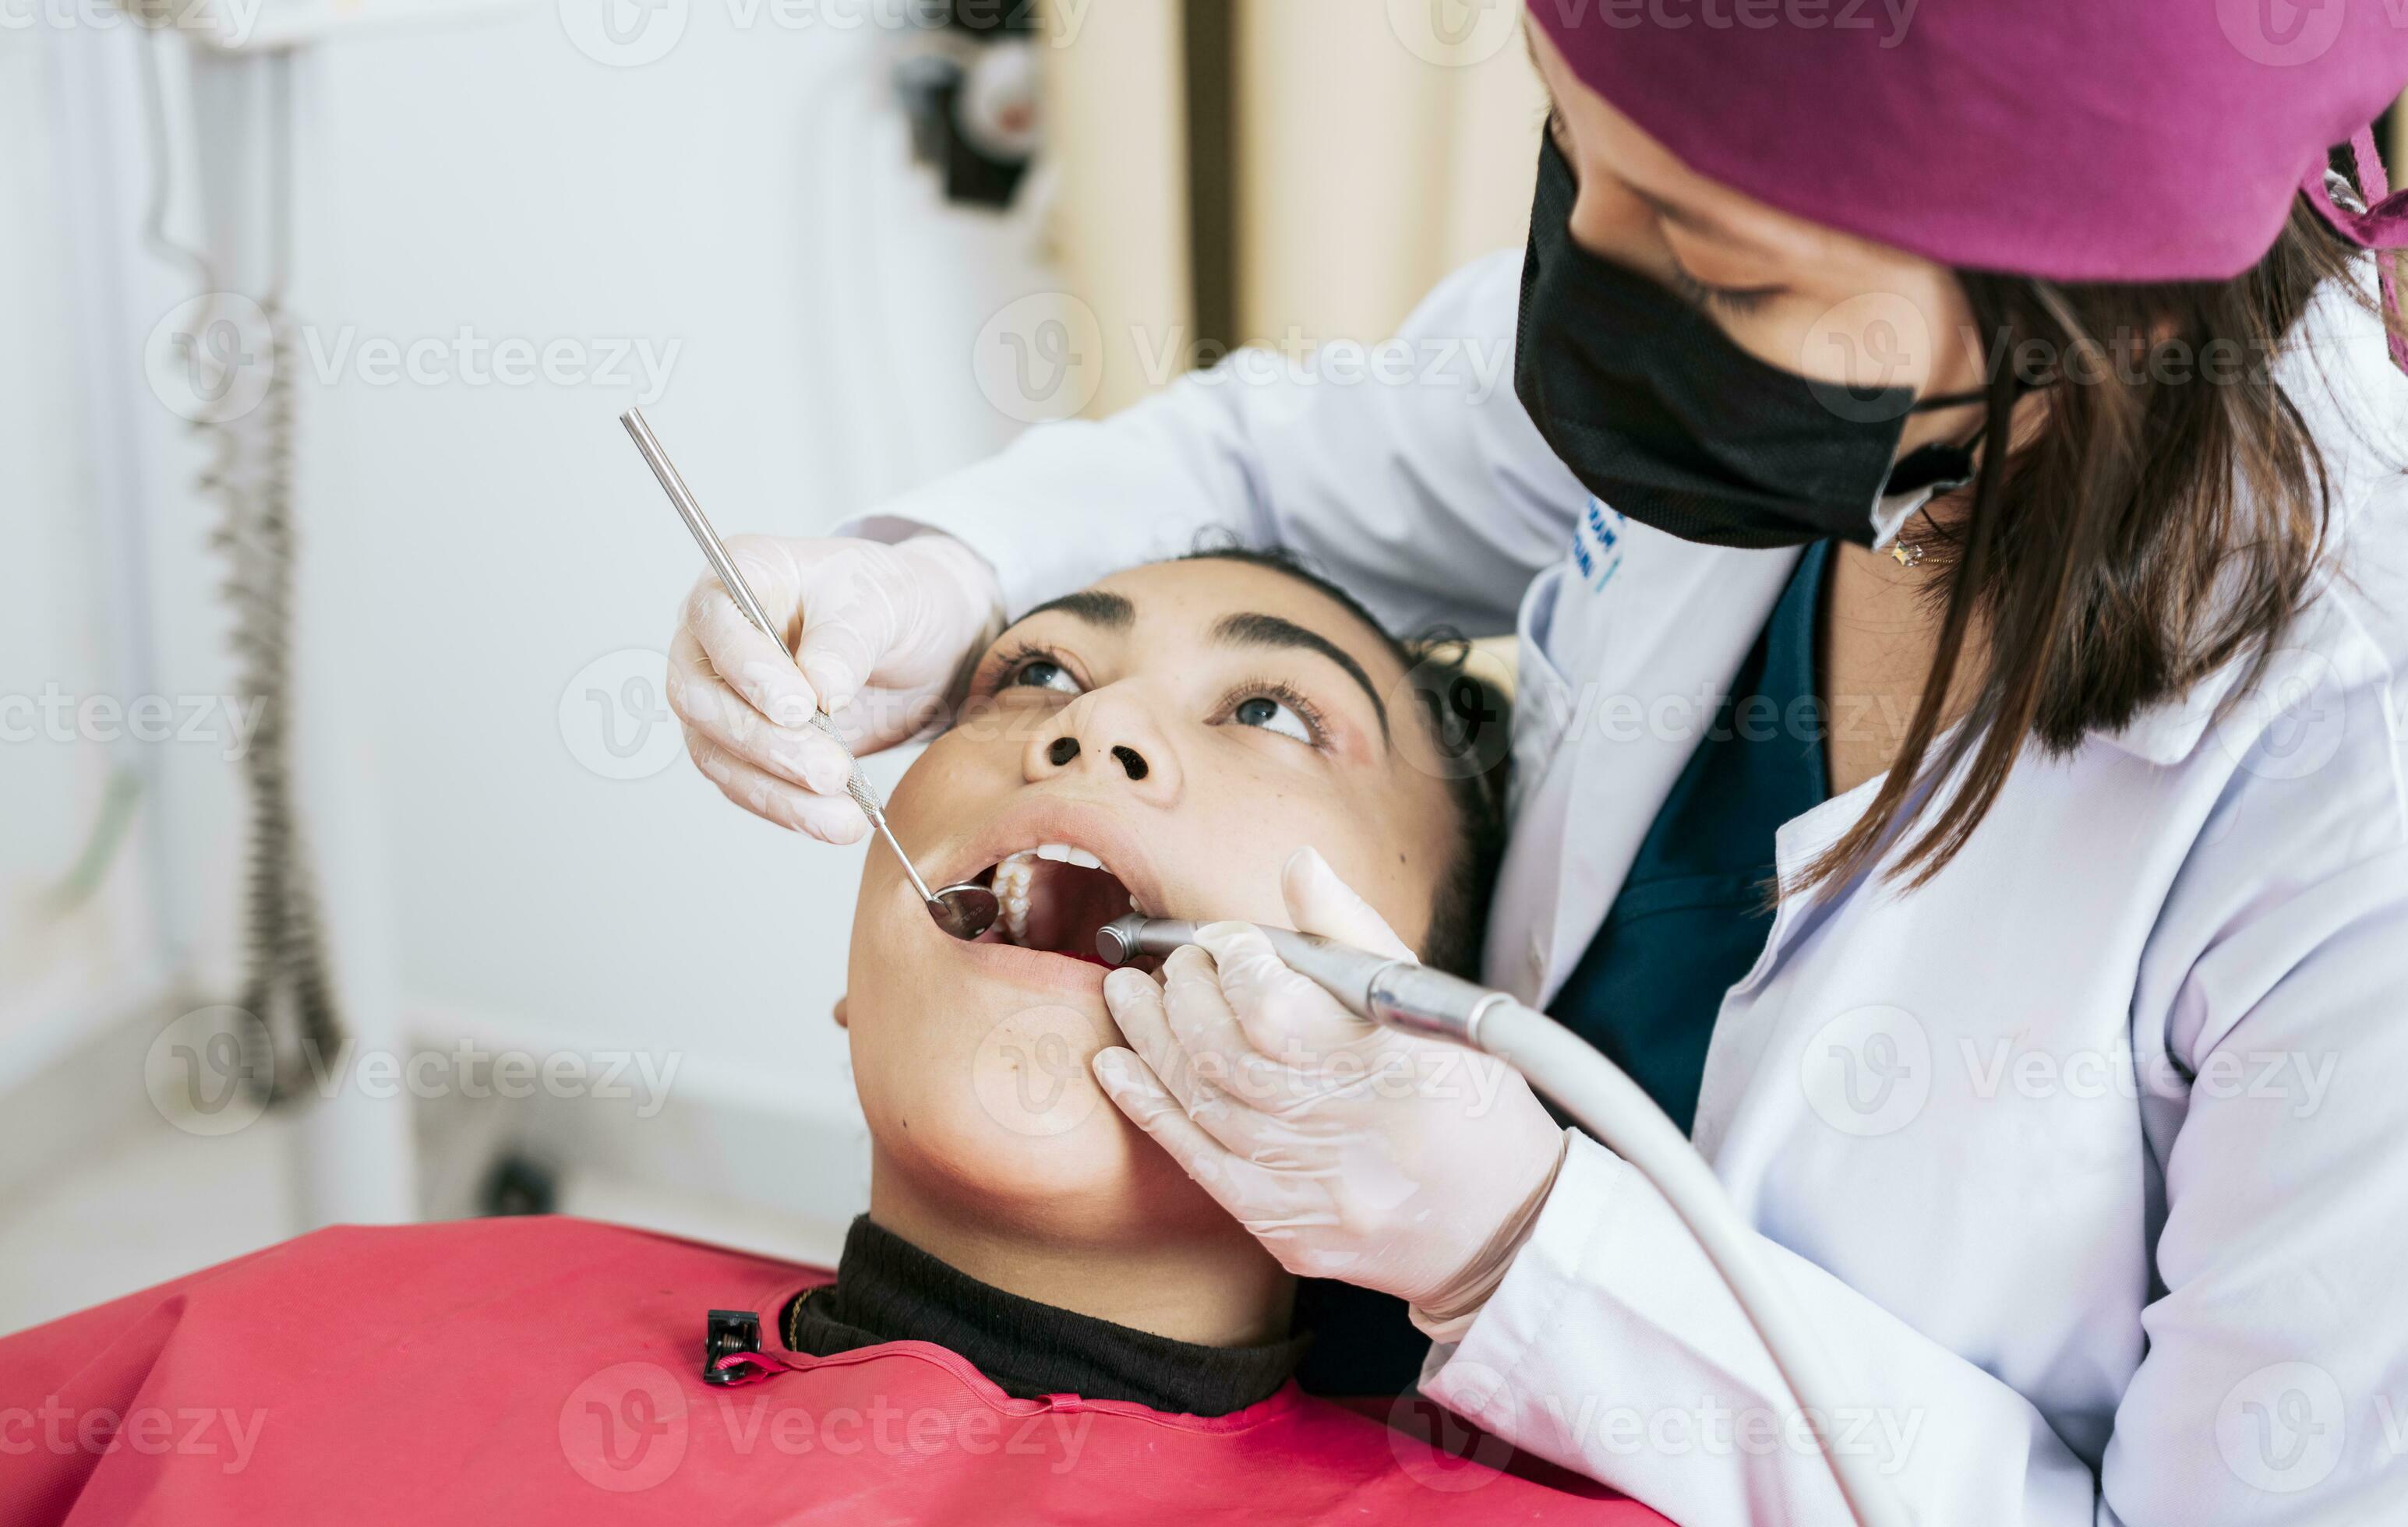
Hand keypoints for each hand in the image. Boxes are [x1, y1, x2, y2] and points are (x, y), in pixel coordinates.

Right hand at [666, 533, 1001, 841]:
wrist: (921, 641)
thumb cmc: (893, 601)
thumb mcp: (887, 602)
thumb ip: (849, 639)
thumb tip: (820, 688)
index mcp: (744, 574)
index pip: (714, 621)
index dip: (748, 669)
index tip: (798, 707)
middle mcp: (716, 637)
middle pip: (700, 697)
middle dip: (764, 743)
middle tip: (829, 769)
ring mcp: (724, 695)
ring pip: (718, 753)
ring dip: (777, 792)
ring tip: (843, 817)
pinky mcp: (745, 746)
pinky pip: (746, 785)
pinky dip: (789, 809)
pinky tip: (834, 822)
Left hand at [1092, 848, 1566, 1309]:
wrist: (1496, 1223)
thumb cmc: (1464, 1097)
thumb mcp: (1431, 1003)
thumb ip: (1354, 930)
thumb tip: (1298, 864)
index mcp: (1396, 1066)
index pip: (1278, 1007)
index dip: (1236, 964)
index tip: (1225, 940)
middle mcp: (1349, 1132)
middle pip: (1228, 1054)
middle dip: (1182, 996)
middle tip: (1173, 964)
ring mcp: (1313, 1188)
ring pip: (1204, 1101)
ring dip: (1152, 1039)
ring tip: (1128, 994)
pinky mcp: (1284, 1226)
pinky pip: (1197, 1161)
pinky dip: (1149, 1108)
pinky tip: (1118, 1067)